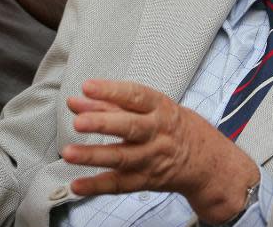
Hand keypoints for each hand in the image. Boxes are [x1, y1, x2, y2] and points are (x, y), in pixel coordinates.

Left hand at [61, 80, 259, 223]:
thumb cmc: (170, 125)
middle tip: (79, 121)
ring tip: (69, 153)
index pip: (135, 96)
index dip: (111, 91)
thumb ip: (109, 103)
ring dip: (94, 156)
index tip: (87, 87)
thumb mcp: (148, 108)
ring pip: (122, 158)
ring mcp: (151, 158)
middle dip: (103, 124)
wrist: (203, 159)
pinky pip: (119, 184)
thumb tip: (76, 101)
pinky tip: (77, 184)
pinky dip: (97, 186)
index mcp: (159, 108)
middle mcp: (156, 133)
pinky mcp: (144, 180)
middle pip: (130, 127)